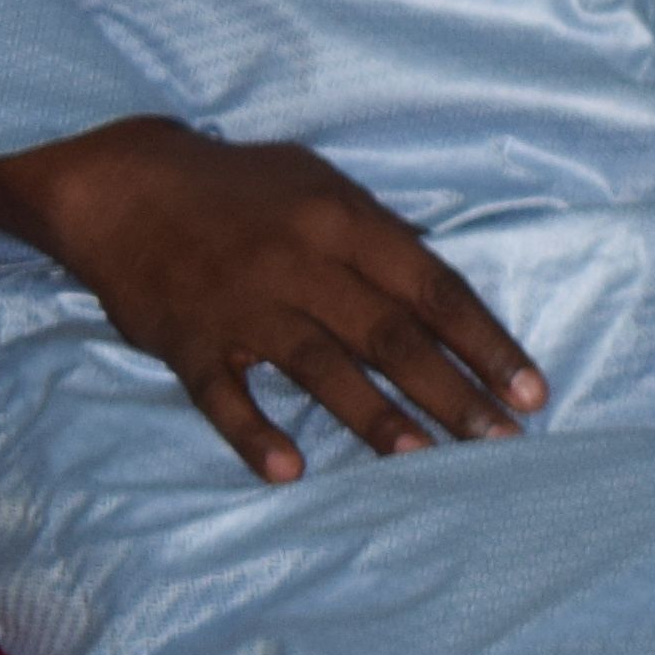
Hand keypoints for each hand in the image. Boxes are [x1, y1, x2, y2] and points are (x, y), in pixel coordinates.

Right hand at [0, 119, 543, 484]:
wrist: (126, 185)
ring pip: (321, 368)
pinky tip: (288, 470)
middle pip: (391, 335)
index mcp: (345, 221)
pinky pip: (223, 396)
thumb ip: (378, 234)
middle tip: (503, 438)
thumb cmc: (240, 185)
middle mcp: (302, 264)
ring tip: (425, 457)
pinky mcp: (187, 342)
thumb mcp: (322, 183)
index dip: (485, 340)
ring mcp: (243, 306)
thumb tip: (434, 288)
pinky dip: (255, 434)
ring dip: (375, 417)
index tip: (529, 385)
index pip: (433, 288)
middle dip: (454, 390)